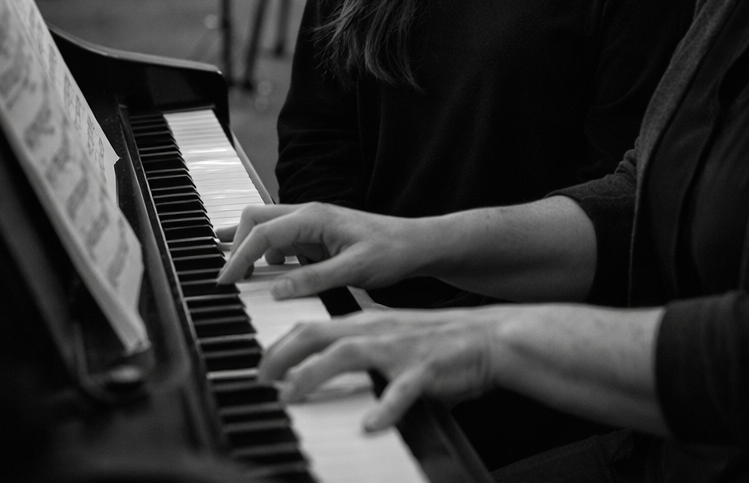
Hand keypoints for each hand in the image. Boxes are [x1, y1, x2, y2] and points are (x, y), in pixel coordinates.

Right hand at [216, 202, 422, 297]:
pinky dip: (267, 254)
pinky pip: (282, 241)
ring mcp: (311, 224)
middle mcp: (309, 214)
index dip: (238, 257)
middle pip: (256, 219)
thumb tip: (276, 290)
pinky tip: (266, 272)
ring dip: (249, 248)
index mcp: (314, 216)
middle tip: (226, 277)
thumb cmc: (392, 252)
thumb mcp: (355, 269)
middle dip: (236, 245)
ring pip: (266, 228)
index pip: (262, 232)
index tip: (224, 282)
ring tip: (235, 273)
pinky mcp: (316, 237)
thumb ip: (315, 278)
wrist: (416, 245)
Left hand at [259, 306, 504, 431]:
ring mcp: (399, 349)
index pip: (312, 327)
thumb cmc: (438, 341)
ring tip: (292, 395)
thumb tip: (327, 362)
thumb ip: (361, 346)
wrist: (486, 337)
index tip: (262, 366)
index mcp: (367, 322)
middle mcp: (377, 330)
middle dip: (284, 354)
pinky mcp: (424, 369)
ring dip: (315, 373)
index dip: (281, 345)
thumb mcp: (391, 336)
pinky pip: (401, 390)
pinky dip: (383, 407)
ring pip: (349, 353)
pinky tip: (369, 426)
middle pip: (319, 333)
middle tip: (262, 378)